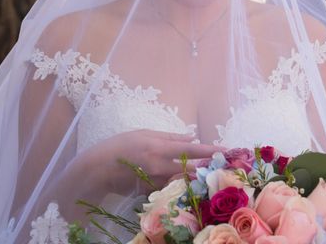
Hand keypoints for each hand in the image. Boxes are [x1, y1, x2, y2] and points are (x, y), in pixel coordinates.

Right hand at [85, 129, 222, 194]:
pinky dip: (178, 183)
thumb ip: (169, 136)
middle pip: (192, 170)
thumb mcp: (144, 133)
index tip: (228, 151)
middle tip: (221, 163)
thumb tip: (190, 136)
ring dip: (194, 176)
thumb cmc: (120, 145)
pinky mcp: (151, 192)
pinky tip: (180, 179)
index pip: (191, 150)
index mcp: (159, 148)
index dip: (211, 150)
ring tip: (204, 170)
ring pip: (183, 181)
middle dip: (208, 167)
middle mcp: (160, 167)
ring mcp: (156, 182)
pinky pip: (170, 188)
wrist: (98, 169)